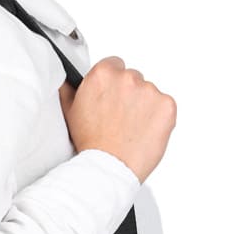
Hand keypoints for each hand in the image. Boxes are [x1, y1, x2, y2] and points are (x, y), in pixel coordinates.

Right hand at [58, 56, 176, 183]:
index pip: (114, 65)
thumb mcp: (70, 112)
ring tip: (132, 129)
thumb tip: (67, 82)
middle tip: (121, 118)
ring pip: (150, 93)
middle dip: (129, 95)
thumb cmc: (91, 145)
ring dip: (144, 107)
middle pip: (133, 78)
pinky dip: (159, 118)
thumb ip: (70, 90)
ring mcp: (150, 91)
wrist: (110, 168)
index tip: (112, 98)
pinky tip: (145, 132)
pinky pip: (165, 106)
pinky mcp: (167, 106)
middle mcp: (128, 78)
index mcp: (103, 74)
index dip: (113, 84)